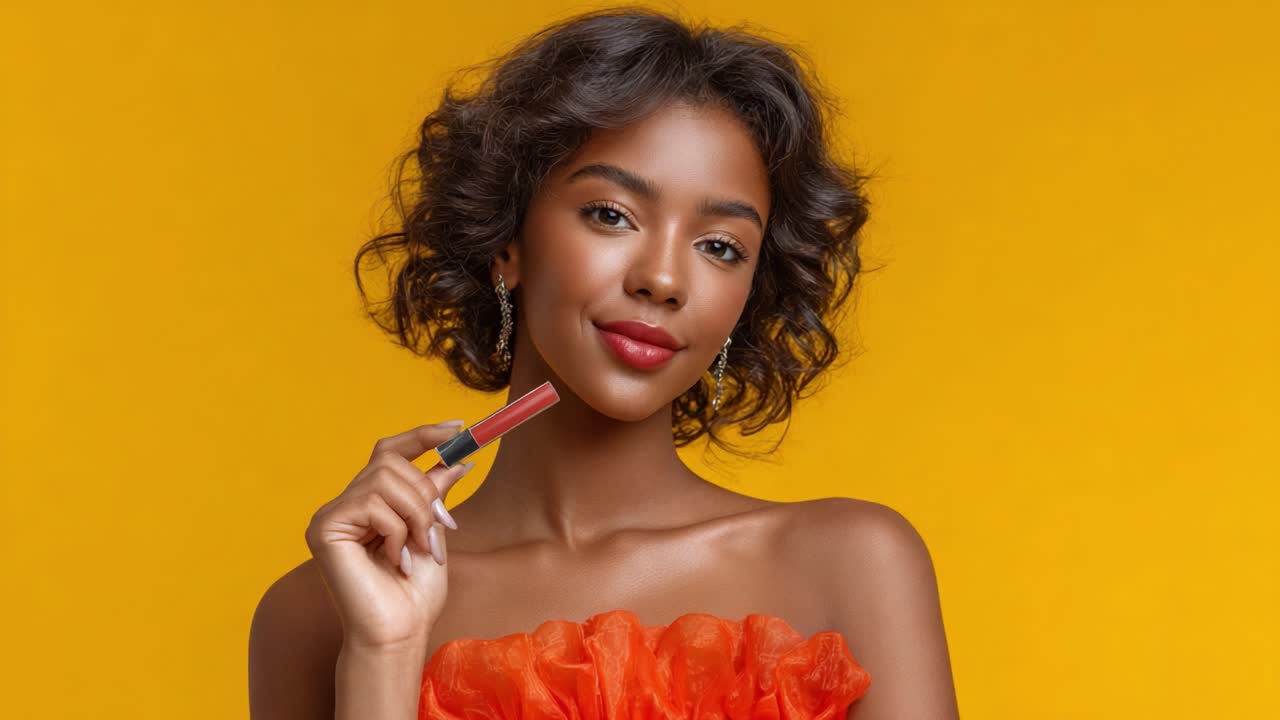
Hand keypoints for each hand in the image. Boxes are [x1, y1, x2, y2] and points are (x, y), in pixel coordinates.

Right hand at [305, 421, 474, 652]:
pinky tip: (395, 560)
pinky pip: (371, 504)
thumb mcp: (433, 531)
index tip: (458, 428)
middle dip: (425, 493)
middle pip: (390, 461)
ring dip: (415, 514)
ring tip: (418, 549)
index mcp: (370, 502)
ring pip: (384, 479)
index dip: (422, 434)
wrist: (399, 632)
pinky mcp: (323, 528)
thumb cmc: (414, 592)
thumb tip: (457, 458)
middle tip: (439, 530)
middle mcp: (346, 503)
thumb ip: (435, 494)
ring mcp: (331, 515)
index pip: (390, 451)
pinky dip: (396, 531)